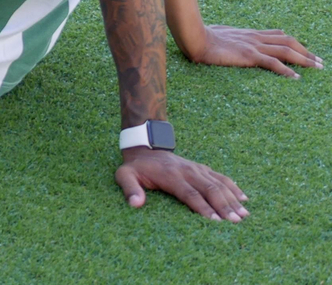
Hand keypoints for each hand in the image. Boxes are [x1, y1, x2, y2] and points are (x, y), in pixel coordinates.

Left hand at [116, 148, 247, 220]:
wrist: (145, 147)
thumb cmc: (136, 167)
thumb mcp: (124, 175)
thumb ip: (129, 188)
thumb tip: (135, 204)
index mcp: (170, 175)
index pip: (189, 193)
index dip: (202, 207)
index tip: (215, 221)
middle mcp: (187, 170)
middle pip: (209, 189)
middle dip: (224, 205)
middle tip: (236, 222)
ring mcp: (197, 168)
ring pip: (219, 183)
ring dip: (232, 198)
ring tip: (245, 214)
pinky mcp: (202, 168)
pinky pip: (221, 176)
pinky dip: (234, 187)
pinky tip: (245, 198)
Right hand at [188, 25, 321, 77]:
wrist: (194, 37)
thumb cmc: (201, 36)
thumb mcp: (219, 34)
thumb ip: (228, 37)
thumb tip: (225, 38)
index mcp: (248, 33)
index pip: (277, 35)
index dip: (293, 42)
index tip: (304, 50)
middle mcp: (254, 37)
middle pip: (287, 41)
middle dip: (306, 51)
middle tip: (319, 61)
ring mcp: (253, 46)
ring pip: (286, 50)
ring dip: (304, 59)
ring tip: (317, 67)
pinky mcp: (248, 56)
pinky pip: (273, 63)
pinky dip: (286, 70)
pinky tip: (296, 78)